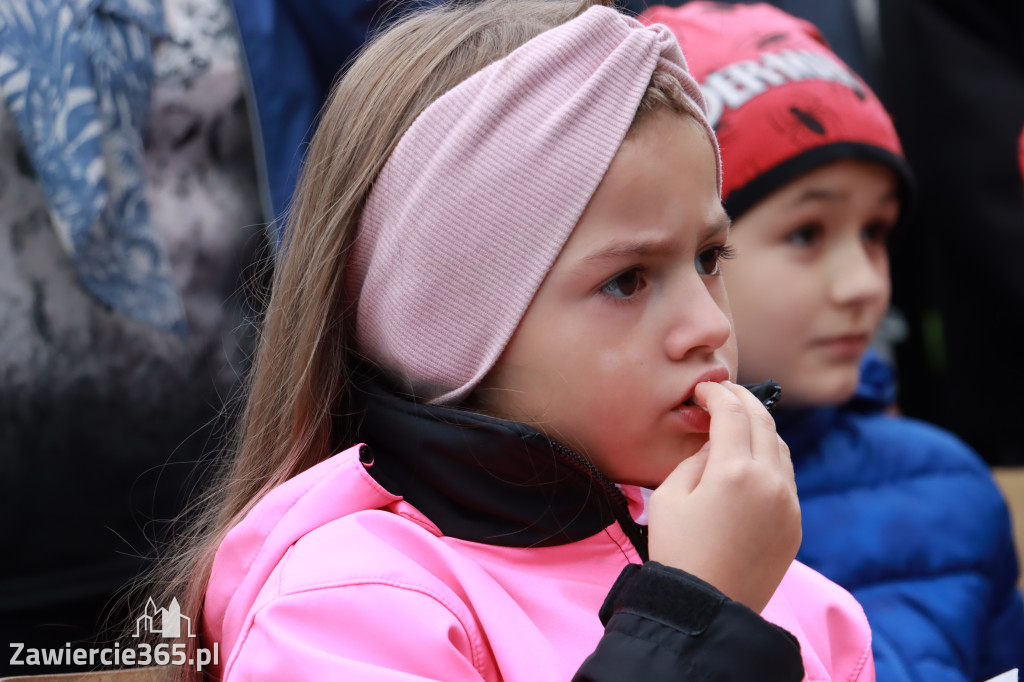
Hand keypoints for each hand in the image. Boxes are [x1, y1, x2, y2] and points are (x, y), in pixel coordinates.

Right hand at [647, 381, 800, 613]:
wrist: (705, 608)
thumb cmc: (677, 550)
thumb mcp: (669, 495)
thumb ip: (695, 459)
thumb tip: (715, 446)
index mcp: (733, 471)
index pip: (732, 412)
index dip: (716, 394)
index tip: (703, 390)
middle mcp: (770, 482)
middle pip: (764, 422)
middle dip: (743, 401)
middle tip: (723, 394)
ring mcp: (788, 504)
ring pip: (780, 448)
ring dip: (760, 429)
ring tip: (736, 427)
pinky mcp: (795, 524)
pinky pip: (786, 478)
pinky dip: (769, 460)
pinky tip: (748, 465)